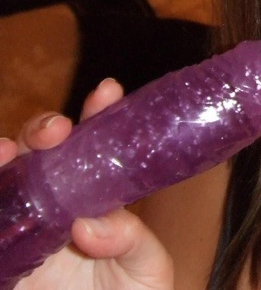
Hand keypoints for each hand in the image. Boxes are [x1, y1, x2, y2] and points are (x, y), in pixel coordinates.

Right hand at [0, 79, 173, 289]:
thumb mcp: (146, 268)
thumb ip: (130, 241)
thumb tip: (91, 225)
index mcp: (100, 196)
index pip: (99, 145)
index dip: (100, 114)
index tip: (107, 92)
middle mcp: (58, 204)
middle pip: (42, 152)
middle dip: (44, 129)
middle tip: (57, 130)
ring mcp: (25, 227)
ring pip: (6, 177)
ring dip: (2, 152)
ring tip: (5, 150)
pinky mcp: (4, 254)